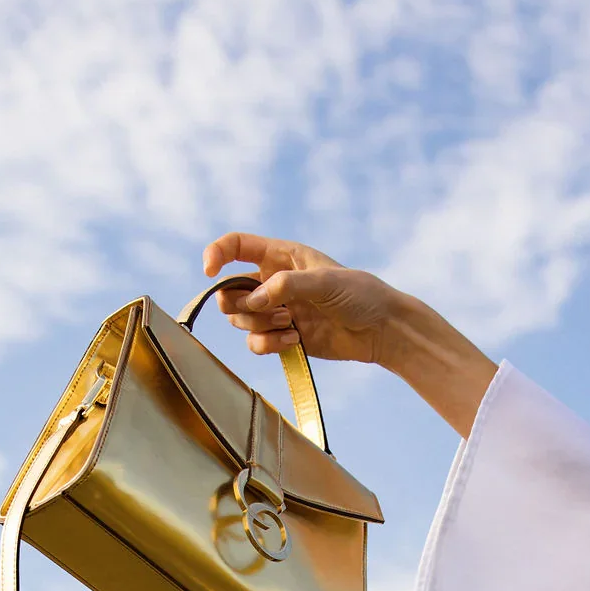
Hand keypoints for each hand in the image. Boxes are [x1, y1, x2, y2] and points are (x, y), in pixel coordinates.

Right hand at [202, 231, 496, 436]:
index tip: (209, 272)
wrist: (380, 330)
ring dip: (260, 326)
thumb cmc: (359, 295)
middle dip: (241, 305)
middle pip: (230, 292)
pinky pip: (255, 343)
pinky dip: (269, 345)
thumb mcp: (325, 282)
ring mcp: (276, 310)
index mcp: (281, 256)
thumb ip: (287, 286)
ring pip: (240, 320)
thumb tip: (254, 300)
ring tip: (291, 324)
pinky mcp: (281, 336)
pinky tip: (295, 341)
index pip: (236, 246)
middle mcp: (273, 281)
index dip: (217, 255)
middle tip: (268, 310)